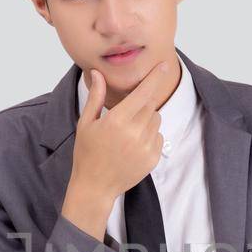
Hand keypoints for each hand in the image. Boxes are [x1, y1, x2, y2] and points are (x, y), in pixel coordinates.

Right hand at [61, 61, 179, 239]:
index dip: (155, 77)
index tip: (165, 65)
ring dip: (146, 119)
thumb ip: (96, 97)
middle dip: (142, 103)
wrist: (95, 186)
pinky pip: (158, 136)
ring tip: (128, 133)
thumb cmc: (87, 153)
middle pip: (150, 105)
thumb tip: (97, 74)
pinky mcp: (153, 158)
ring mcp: (145, 146)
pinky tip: (133, 146)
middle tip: (126, 115)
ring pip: (156, 119)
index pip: (143, 92)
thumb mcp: (86, 123)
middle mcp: (134, 132)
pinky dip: (150, 136)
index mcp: (116, 120)